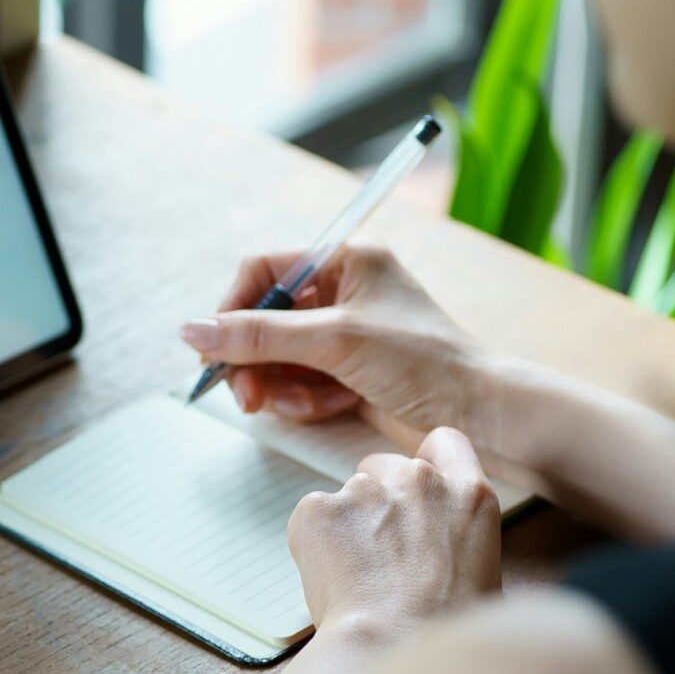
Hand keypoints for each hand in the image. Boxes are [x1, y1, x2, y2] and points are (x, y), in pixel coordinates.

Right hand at [179, 244, 491, 453]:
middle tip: (246, 395)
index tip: (214, 350)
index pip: (263, 272)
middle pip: (265, 320)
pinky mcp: (351, 373)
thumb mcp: (334, 340)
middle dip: (254, 360)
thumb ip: (259, 336)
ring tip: (302, 403)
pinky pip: (301, 383)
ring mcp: (346, 335)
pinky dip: (305, 399)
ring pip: (279, 357)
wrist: (480, 414)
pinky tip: (328, 407)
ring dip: (281, 385)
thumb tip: (194, 332)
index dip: (232, 309)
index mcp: (346, 259)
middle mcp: (344, 292)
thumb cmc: (425, 361)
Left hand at [286, 428, 501, 639]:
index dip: (427, 462)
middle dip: (379, 499)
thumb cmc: (442, 633)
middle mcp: (419, 480)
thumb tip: (442, 556)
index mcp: (469, 496)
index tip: (414, 490)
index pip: (446, 443)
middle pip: (387, 465)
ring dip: (348, 524)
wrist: (393, 646)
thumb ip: (460, 543)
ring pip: (348, 493)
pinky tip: (332, 582)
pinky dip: (315, 543)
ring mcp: (366, 490)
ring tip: (356, 578)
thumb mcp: (483, 580)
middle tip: (377, 551)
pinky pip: (312, 516)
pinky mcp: (319, 508)